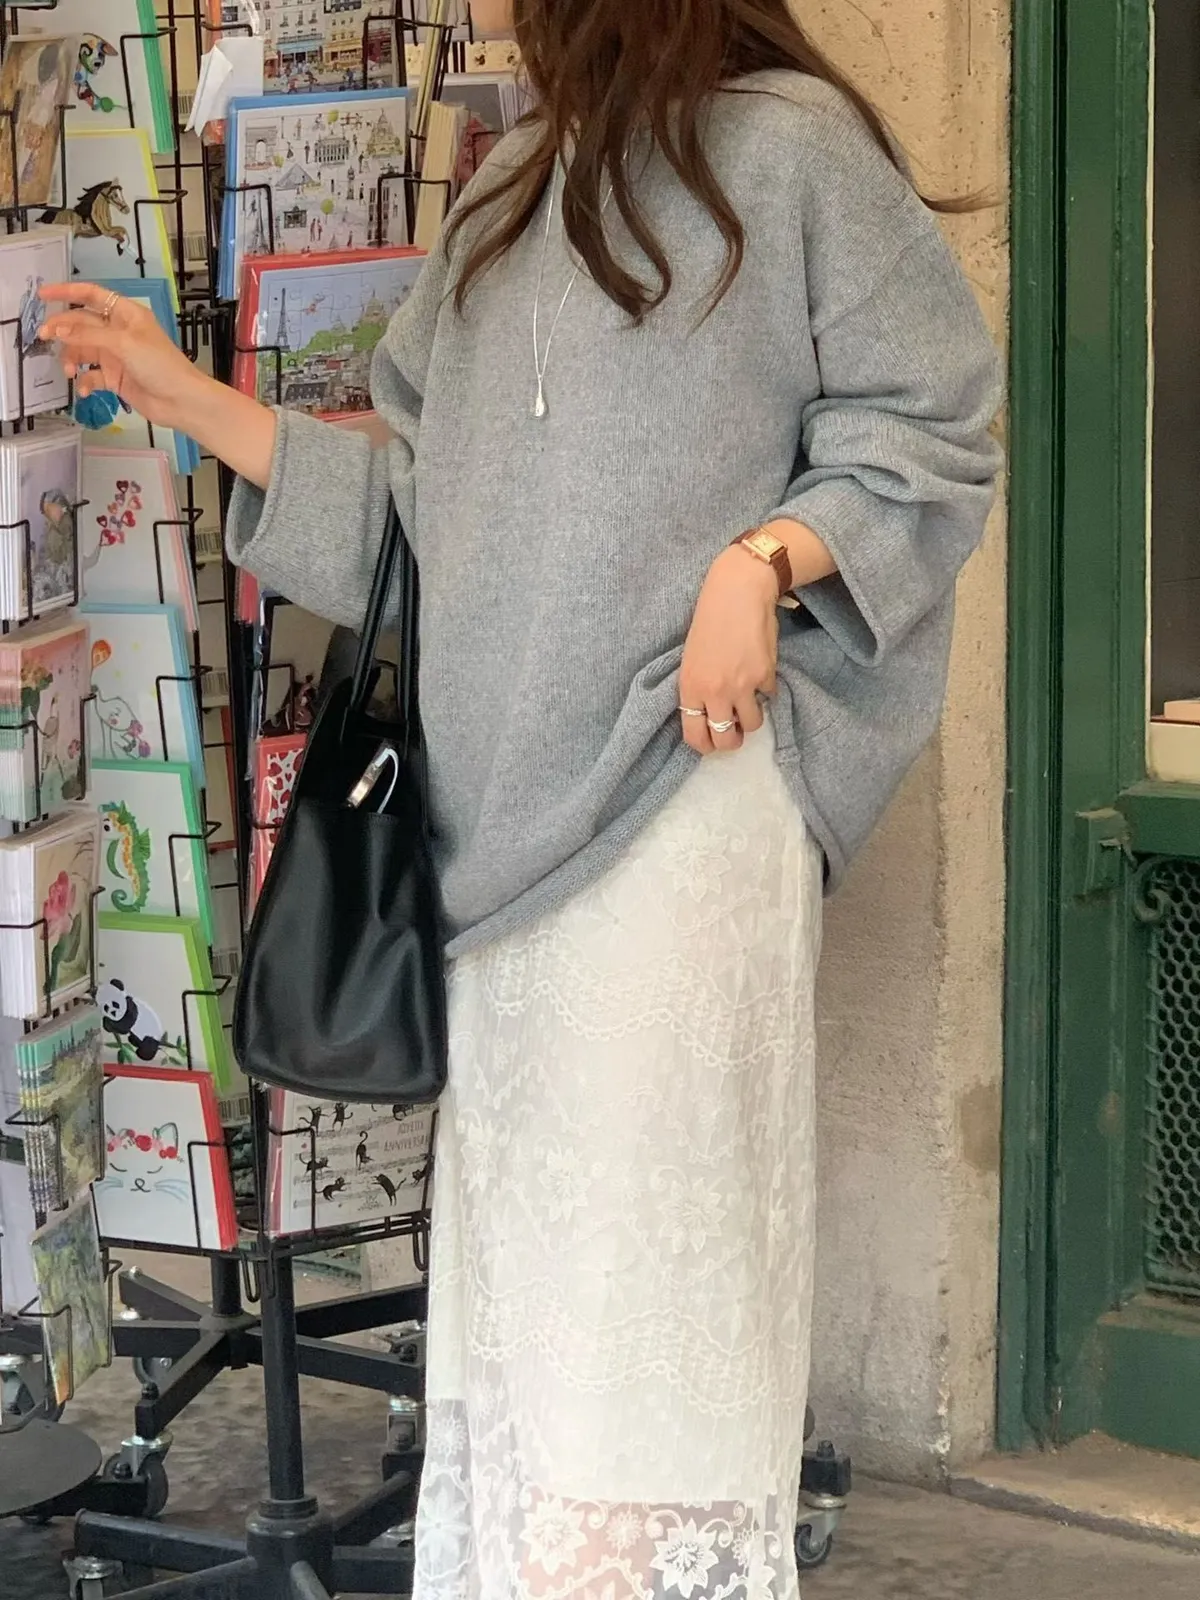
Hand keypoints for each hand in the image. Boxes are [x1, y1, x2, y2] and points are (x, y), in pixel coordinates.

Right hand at [39, 282, 209, 433]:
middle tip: (43, 336)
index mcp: (126, 314)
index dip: (67, 292)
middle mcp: (119, 332)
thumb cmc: (160, 365)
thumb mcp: (123, 343)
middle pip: (82, 323)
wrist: (181, 401)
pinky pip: (92, 375)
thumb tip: (59, 329)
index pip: (92, 295)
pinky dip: (85, 381)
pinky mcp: (116, 378)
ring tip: (68, 370)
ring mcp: (117, 355)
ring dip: (72, 357)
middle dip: (62, 329)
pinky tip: (83, 388)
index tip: (43, 294)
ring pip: (84, 350)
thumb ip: (89, 335)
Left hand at [679, 546, 779, 754]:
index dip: (706, 746)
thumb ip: (698, 688)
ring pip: (753, 725)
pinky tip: (760, 669)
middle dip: (732, 740)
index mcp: (690, 687)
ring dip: (752, 716)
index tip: (713, 742)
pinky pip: (769, 697)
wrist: (738, 592)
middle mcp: (714, 692)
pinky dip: (767, 689)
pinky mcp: (766, 676)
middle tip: (736, 730)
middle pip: (725, 740)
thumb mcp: (692, 659)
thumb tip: (710, 714)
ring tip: (749, 699)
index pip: (694, 736)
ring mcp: (742, 685)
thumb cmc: (710, 620)